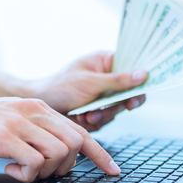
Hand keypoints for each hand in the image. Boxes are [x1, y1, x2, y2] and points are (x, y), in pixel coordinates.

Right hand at [0, 96, 119, 182]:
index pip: (80, 131)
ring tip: (22, 170)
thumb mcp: (15, 120)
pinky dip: (26, 174)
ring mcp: (20, 123)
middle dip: (66, 166)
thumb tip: (60, 156)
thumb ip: (38, 132)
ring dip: (45, 171)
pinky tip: (9, 169)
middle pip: (74, 144)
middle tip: (43, 171)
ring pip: (59, 153)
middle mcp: (35, 112)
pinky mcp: (4, 137)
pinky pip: (33, 162)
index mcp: (40, 108)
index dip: (100, 154)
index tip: (112, 170)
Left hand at [31, 51, 146, 130]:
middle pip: (129, 91)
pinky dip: (96, 121)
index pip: (132, 67)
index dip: (141, 79)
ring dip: (105, 113)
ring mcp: (102, 96)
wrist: (39, 109)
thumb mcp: (90, 82)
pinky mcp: (97, 112)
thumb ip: (118, 81)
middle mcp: (107, 78)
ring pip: (118, 109)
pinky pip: (107, 119)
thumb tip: (144, 74)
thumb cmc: (59, 86)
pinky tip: (83, 117)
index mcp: (106, 62)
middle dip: (120, 102)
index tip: (142, 89)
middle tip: (126, 105)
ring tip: (89, 113)